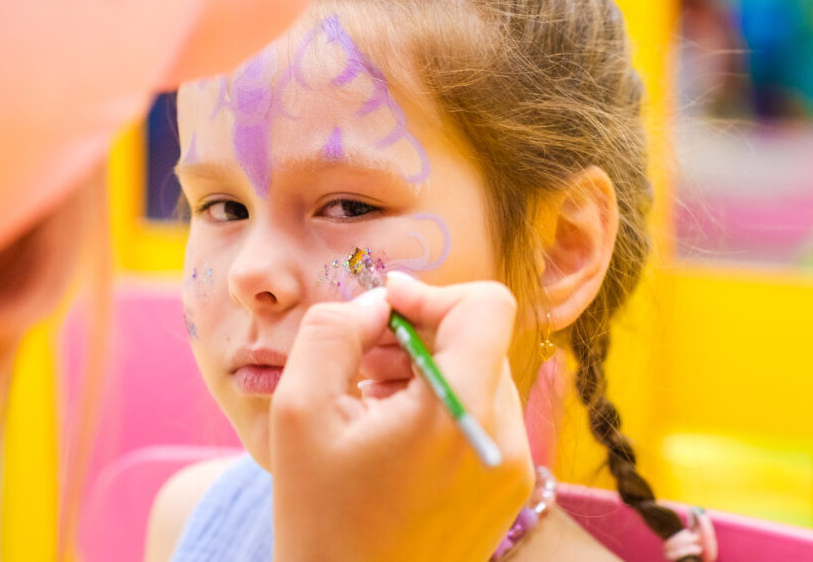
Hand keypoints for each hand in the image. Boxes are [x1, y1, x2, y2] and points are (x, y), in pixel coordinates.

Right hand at [270, 273, 533, 561]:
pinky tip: (391, 429)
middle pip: (478, 339)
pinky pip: (481, 414)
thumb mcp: (300, 410)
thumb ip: (334, 331)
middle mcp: (504, 438)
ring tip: (371, 396)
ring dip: (426, 368)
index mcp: (460, 414)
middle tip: (363, 359)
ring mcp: (512, 467)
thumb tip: (377, 303)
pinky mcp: (506, 487)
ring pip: (479, 374)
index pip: (487, 307)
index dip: (431, 292)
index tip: (383, 310)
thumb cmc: (320, 518)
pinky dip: (439, 403)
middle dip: (419, 333)